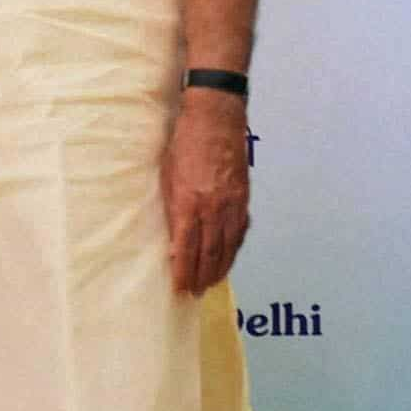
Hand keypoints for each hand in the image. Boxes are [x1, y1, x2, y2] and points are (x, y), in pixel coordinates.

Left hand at [160, 94, 250, 293]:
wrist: (216, 118)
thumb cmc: (184, 142)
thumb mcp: (166, 174)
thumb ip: (171, 206)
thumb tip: (172, 236)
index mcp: (189, 203)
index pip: (186, 249)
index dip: (184, 272)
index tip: (180, 288)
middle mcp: (212, 209)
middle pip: (209, 253)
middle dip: (201, 276)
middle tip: (195, 293)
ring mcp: (231, 204)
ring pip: (227, 246)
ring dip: (219, 268)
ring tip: (211, 283)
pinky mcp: (243, 197)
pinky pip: (239, 231)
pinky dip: (234, 249)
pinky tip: (228, 258)